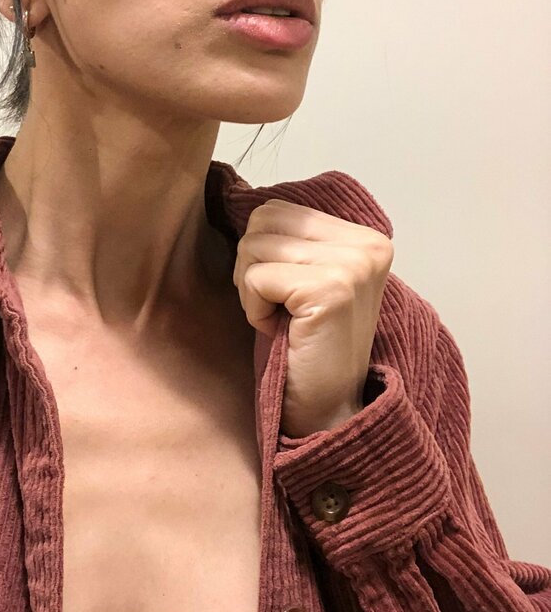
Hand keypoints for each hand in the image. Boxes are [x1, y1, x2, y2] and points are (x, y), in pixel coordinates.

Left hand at [233, 199, 393, 437]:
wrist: (326, 409)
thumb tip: (243, 202)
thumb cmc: (308, 346)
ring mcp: (353, 266)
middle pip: (263, 219)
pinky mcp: (330, 290)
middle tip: (278, 307)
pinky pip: (256, 278)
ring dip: (252, 289)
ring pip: (254, 246)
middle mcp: (368, 246)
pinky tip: (280, 331)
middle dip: (252, 265)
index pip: (278, 209)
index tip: (286, 294)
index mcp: (367, 238)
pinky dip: (254, 308)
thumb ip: (294, 239)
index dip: (262, 253)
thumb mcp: (308, 277)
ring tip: (282, 320)